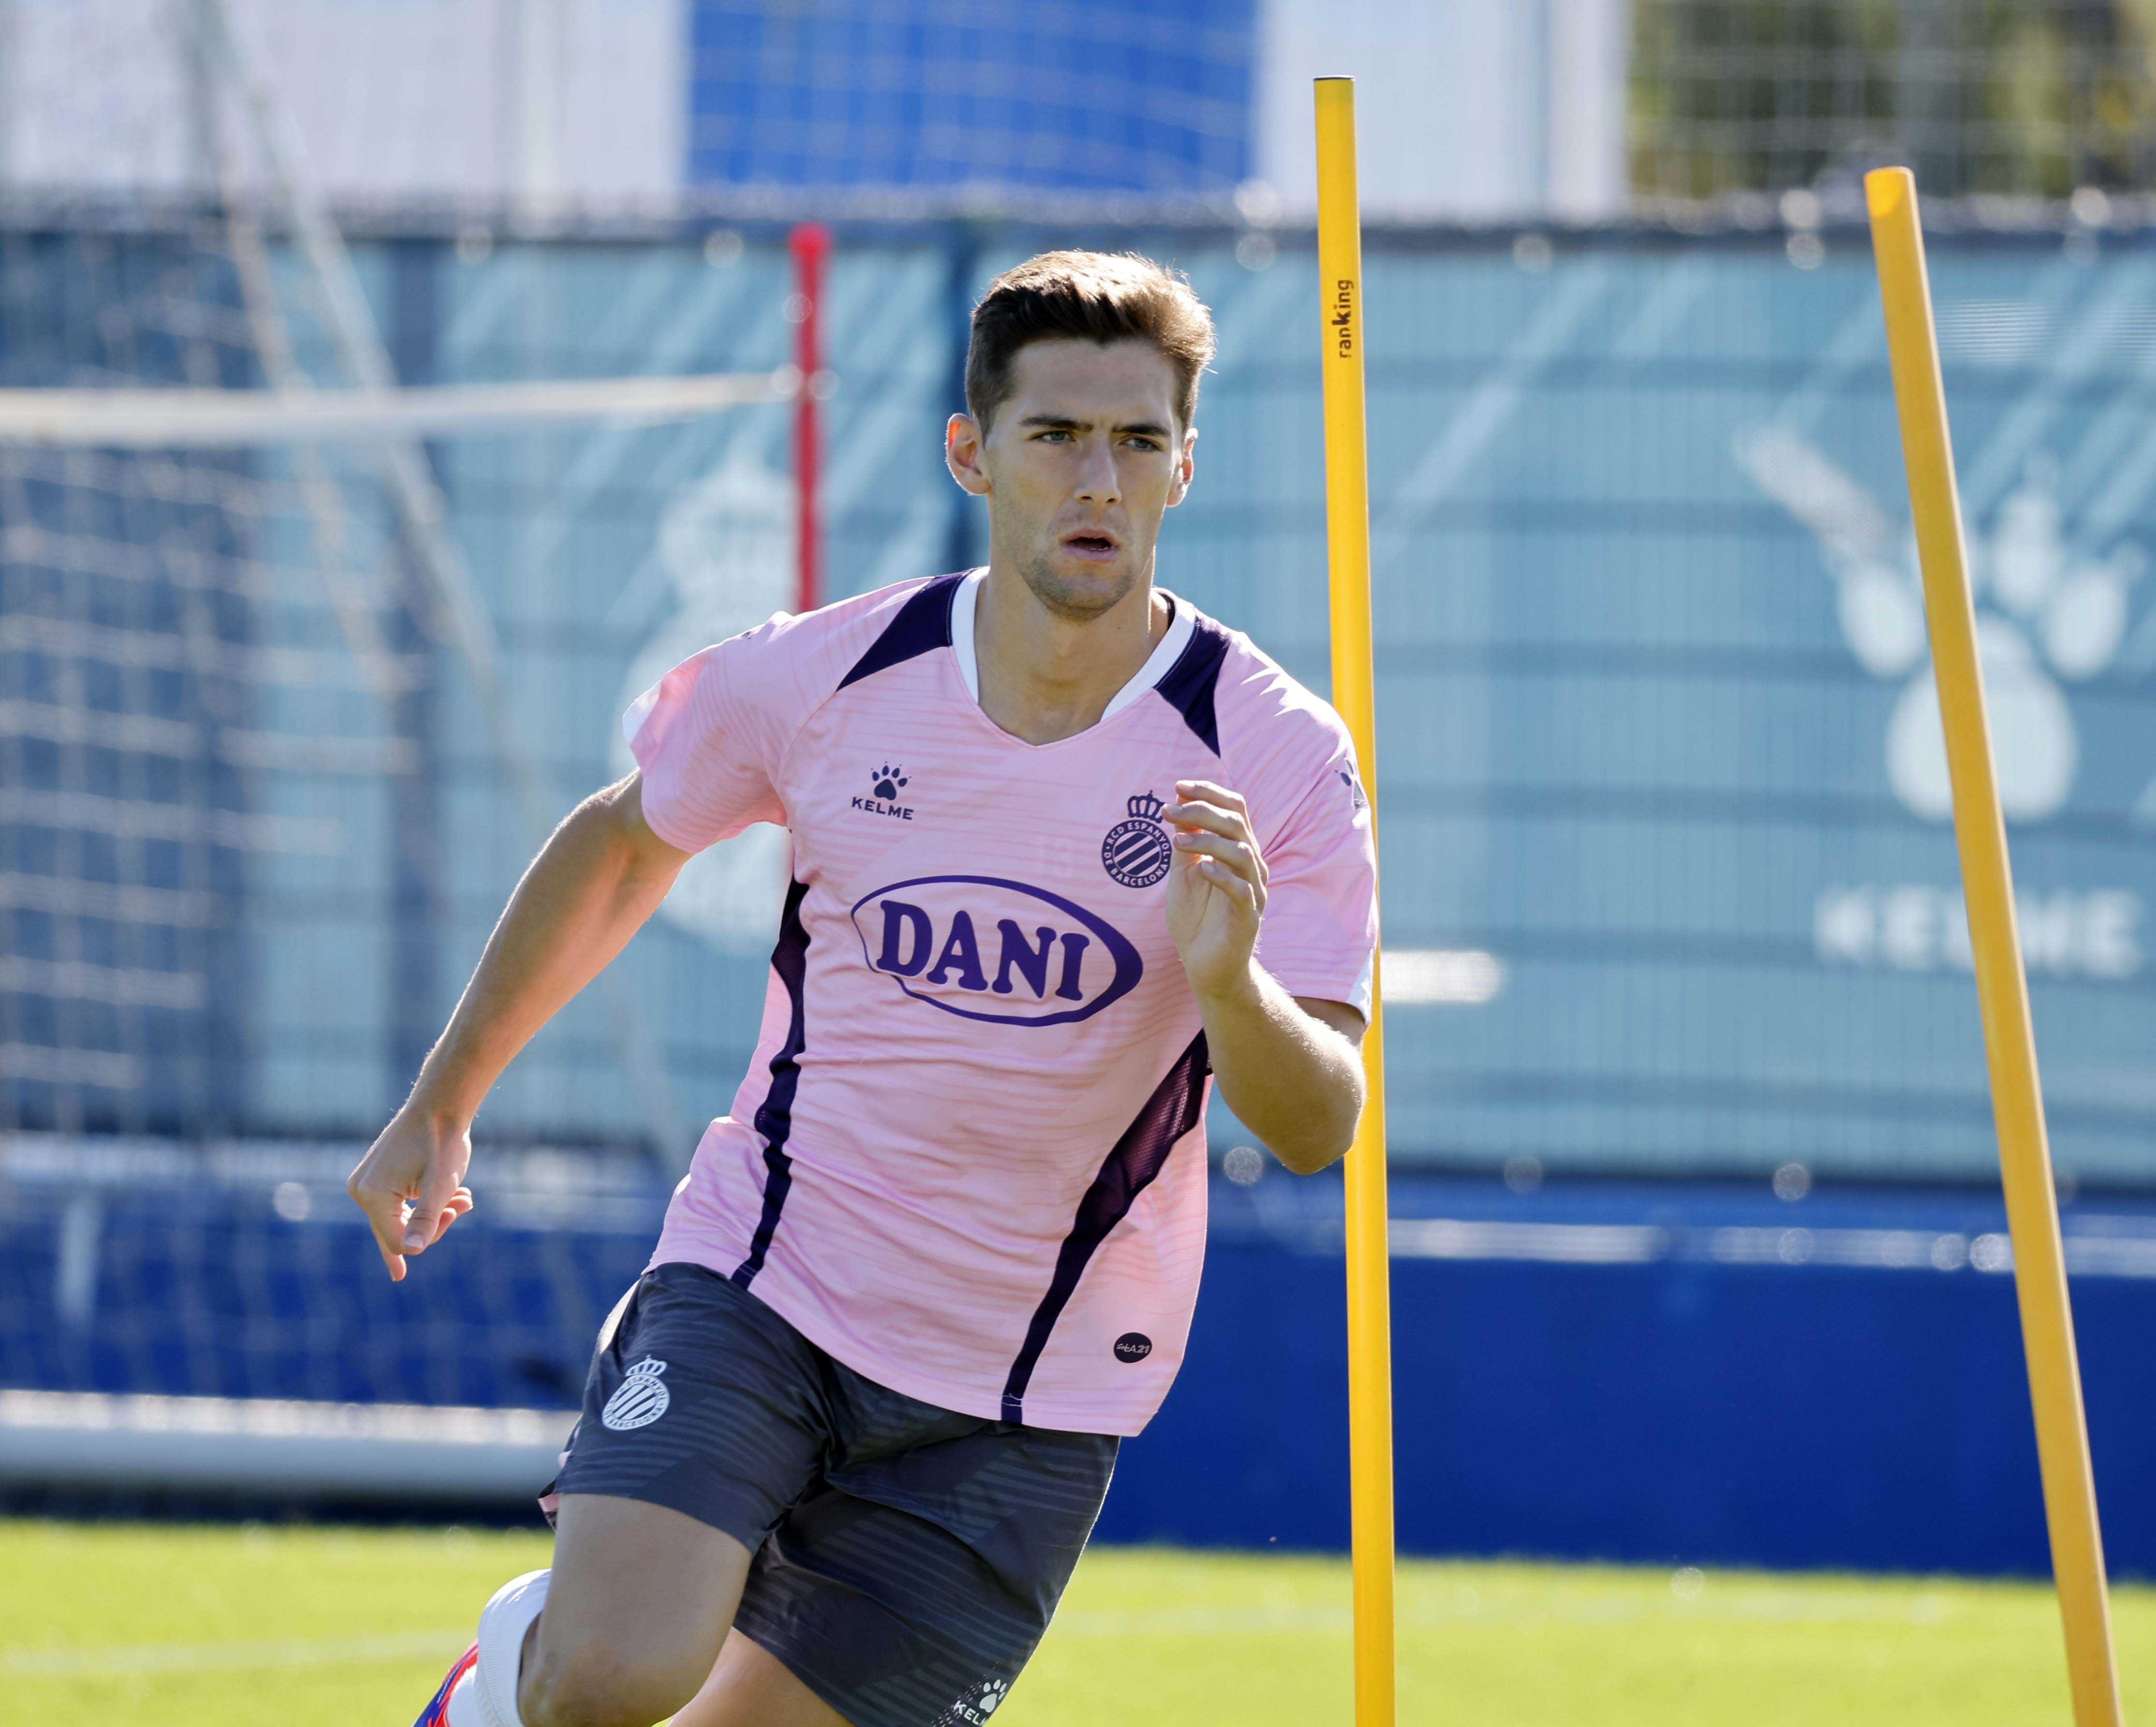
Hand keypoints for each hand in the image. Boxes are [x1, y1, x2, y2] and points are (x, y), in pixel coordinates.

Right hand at [347, 1108, 474, 1281]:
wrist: (440, 1105)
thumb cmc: (442, 1144)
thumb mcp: (439, 1187)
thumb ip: (425, 1221)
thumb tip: (411, 1251)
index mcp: (372, 1195)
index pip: (398, 1241)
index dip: (431, 1235)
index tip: (455, 1211)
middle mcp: (361, 1191)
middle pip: (397, 1231)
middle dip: (434, 1224)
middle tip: (463, 1205)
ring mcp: (366, 1183)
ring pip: (401, 1217)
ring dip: (434, 1212)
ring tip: (464, 1198)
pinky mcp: (376, 1176)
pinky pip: (398, 1203)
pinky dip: (425, 1202)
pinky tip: (454, 1194)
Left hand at [1163, 779, 1267, 1001]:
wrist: (1205, 967)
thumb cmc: (1196, 920)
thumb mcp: (1183, 874)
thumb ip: (1184, 843)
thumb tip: (1177, 806)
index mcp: (1238, 851)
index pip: (1235, 808)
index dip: (1209, 792)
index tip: (1178, 786)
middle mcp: (1252, 866)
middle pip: (1236, 823)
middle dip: (1200, 811)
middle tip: (1168, 811)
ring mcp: (1253, 891)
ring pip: (1241, 851)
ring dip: (1207, 840)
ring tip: (1176, 841)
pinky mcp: (1249, 917)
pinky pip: (1241, 889)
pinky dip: (1221, 874)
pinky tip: (1200, 869)